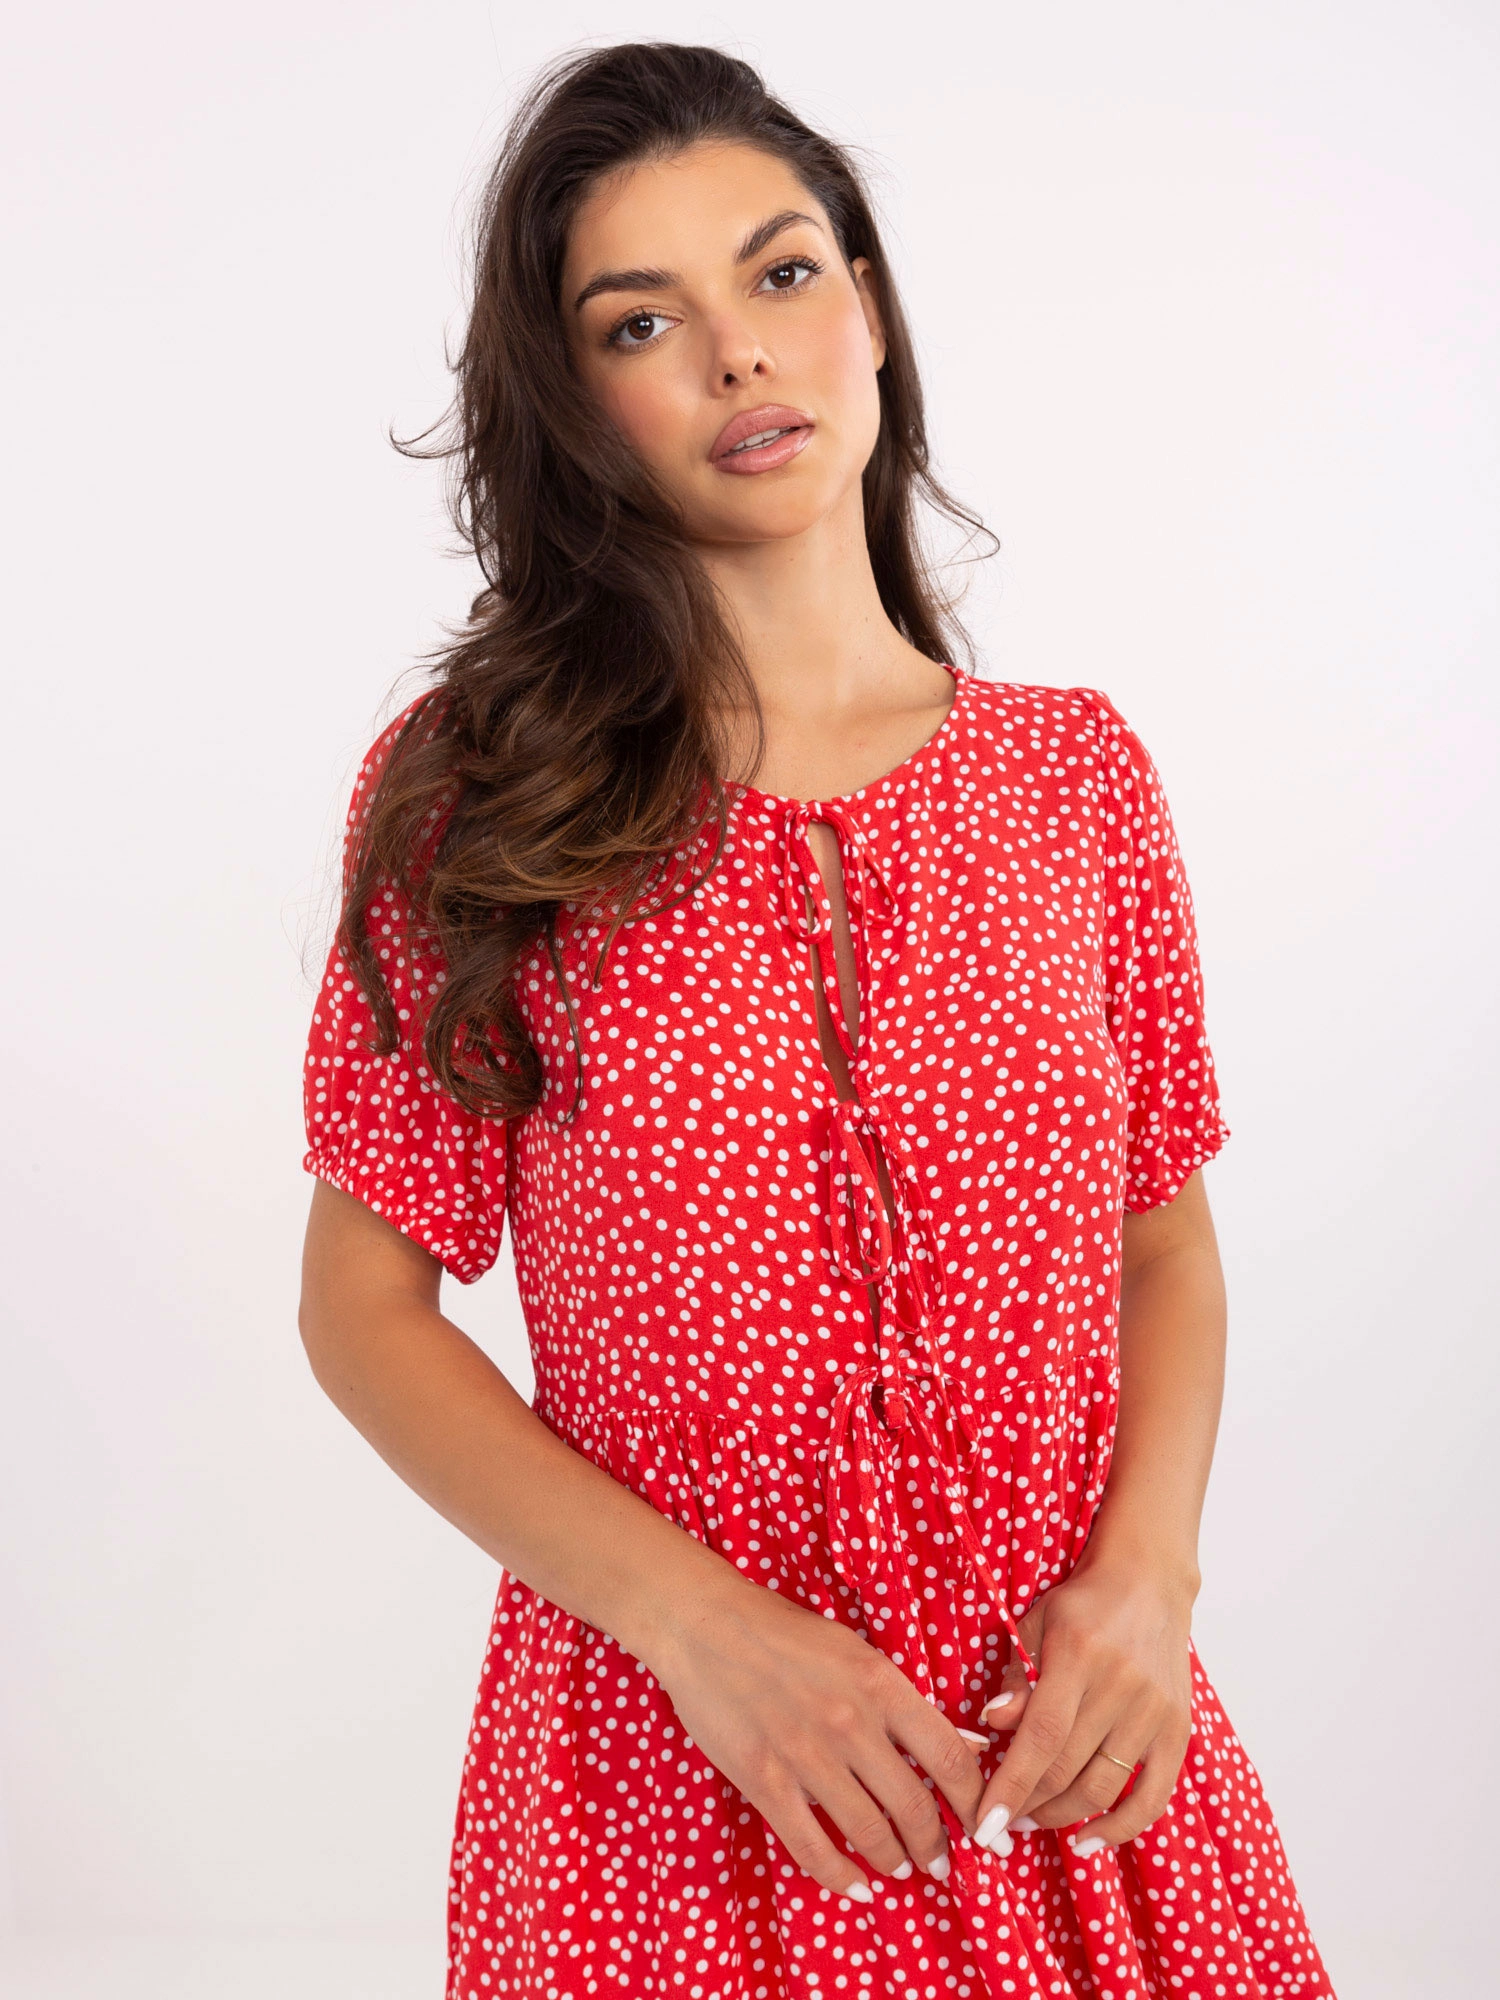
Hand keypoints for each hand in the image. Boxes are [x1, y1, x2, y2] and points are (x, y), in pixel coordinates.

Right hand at [648, 1578, 984, 1901]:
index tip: (983, 1824)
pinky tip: (857, 1887)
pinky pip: (811, 1846)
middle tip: (942, 1863)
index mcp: (881, 1684)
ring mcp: (807, 1756)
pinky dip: (840, 1877)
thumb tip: (960, 1742)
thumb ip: (901, 1699)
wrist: (706, 1625)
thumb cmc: (784, 1632)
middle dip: (936, 1845)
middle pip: (915, 1806)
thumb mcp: (855, 1650)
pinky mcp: (765, 1781)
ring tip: (902, 1870)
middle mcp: (851, 1723)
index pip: (950, 1756)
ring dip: (894, 1861)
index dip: (975, 1800)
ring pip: (869, 1832)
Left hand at [969, 1552, 1194, 1857]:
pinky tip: (1089, 1842)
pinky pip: (1152, 1797)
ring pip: (1102, 1788)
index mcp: (1079, 1655)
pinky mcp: (1177, 1730)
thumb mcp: (1037, 1622)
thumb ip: (1017, 1675)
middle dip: (1027, 1805)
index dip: (1011, 1784)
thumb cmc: (1083, 1604)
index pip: (1041, 1735)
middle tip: (1000, 1821)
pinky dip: (1120, 1829)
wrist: (1149, 1582)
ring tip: (1033, 1821)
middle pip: (1067, 1768)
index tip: (984, 1821)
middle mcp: (1121, 1686)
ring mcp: (1154, 1712)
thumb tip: (992, 1724)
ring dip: (1062, 1817)